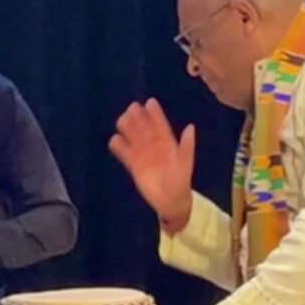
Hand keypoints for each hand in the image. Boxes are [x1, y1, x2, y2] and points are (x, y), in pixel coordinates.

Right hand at [108, 98, 194, 230]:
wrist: (170, 202)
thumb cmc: (180, 182)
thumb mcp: (185, 163)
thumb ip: (186, 146)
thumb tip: (190, 127)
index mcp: (168, 144)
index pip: (160, 125)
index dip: (155, 114)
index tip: (149, 102)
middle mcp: (154, 146)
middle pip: (144, 129)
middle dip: (139, 118)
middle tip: (132, 107)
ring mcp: (143, 155)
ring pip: (134, 138)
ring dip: (128, 129)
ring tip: (121, 120)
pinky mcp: (134, 166)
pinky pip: (125, 154)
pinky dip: (120, 147)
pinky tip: (114, 140)